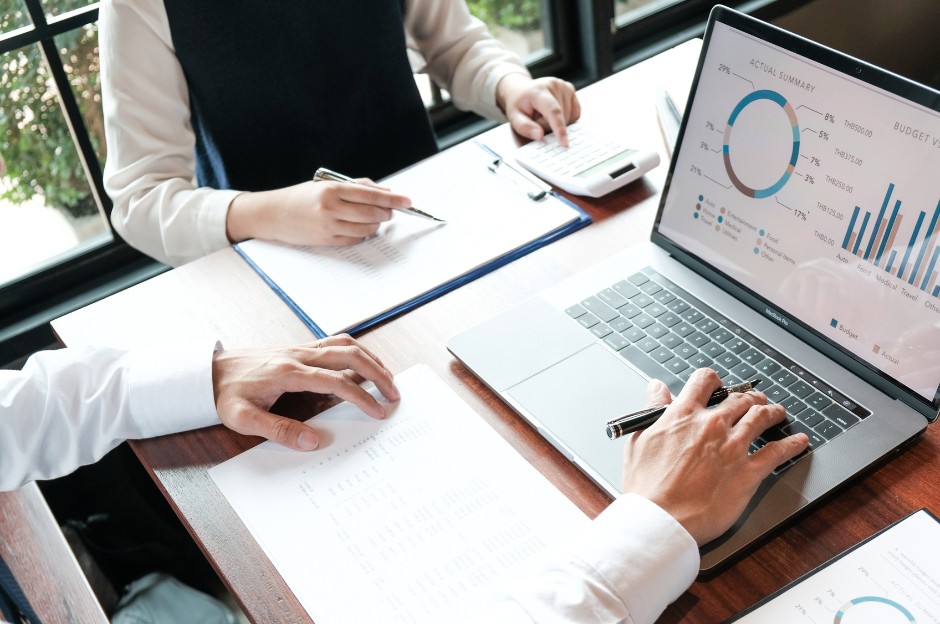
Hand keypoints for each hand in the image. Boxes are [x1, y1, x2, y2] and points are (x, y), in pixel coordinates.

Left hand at [211, 335, 399, 450]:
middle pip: (349, 355)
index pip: (336, 381)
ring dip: (371, 358)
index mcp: (288, 373)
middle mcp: (298, 355)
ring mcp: (300, 349)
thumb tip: (313, 441)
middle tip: (394, 394)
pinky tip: (363, 365)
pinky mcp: (299, 349)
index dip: (361, 397)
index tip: (378, 411)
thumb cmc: (225, 395)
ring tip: (387, 378)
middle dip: (377, 373)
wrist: (208, 372)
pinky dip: (356, 352)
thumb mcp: (244, 419)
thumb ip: (279, 430)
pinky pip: (335, 343)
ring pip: (345, 344)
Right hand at [226, 179, 412, 246]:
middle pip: (373, 213)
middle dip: (387, 212)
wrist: (273, 214)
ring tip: (374, 218)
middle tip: (391, 211)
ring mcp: (330, 226)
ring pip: (367, 228)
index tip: (408, 201)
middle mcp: (332, 208)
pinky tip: (360, 227)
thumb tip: (384, 190)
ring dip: (376, 224)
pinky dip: (363, 233)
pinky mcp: (328, 241)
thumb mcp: (326, 184)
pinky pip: (355, 239)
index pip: (372, 195)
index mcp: (333, 190)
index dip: (394, 199)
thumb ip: (356, 186)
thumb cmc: (302, 197)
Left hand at [496, 74, 580, 145]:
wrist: (520, 89)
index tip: (564, 143)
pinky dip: (565, 118)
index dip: (559, 128)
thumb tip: (540, 135)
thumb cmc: (519, 104)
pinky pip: (574, 114)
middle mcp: (554, 85)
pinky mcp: (571, 90)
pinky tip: (554, 113)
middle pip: (561, 117)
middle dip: (550, 126)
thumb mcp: (514, 118)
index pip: (553, 111)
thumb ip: (525, 127)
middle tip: (537, 119)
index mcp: (538, 91)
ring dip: (557, 122)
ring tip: (544, 114)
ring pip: (569, 117)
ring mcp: (564, 86)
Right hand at [620, 369, 808, 544]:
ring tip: (777, 412)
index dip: (713, 379)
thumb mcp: (640, 439)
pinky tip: (799, 442)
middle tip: (754, 400)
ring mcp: (733, 447)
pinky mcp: (749, 473)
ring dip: (772, 412)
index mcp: (683, 414)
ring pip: (761, 417)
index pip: (704, 380)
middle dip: (749, 397)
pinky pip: (778, 453)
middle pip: (739, 399)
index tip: (717, 383)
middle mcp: (712, 424)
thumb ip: (653, 409)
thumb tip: (657, 389)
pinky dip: (791, 445)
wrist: (660, 518)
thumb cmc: (646, 486)